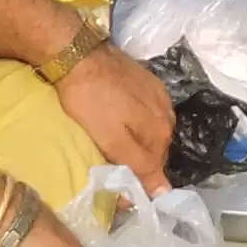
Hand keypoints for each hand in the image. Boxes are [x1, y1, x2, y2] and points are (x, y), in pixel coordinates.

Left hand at [56, 38, 175, 182]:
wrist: (79, 54)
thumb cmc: (90, 102)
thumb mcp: (112, 140)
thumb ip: (139, 165)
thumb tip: (165, 192)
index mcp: (161, 131)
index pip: (157, 169)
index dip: (139, 179)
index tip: (118, 183)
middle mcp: (167, 114)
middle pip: (157, 149)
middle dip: (139, 159)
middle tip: (113, 162)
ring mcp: (160, 94)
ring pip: (152, 129)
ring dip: (138, 139)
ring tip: (116, 141)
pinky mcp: (148, 80)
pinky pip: (148, 111)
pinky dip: (137, 120)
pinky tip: (121, 117)